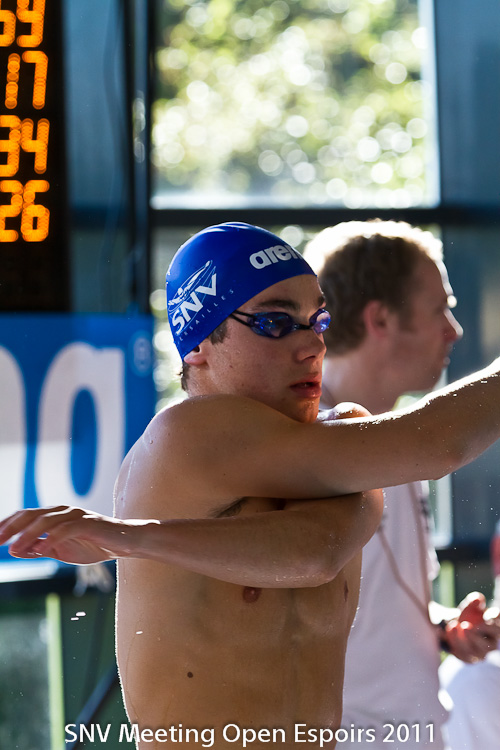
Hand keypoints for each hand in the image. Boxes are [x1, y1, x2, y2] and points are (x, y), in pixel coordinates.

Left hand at [0, 506, 143, 564]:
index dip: (7, 525)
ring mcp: (77, 515)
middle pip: (31, 515)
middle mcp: (63, 511)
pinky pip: (67, 530)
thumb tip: (16, 550)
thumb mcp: (61, 550)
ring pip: (47, 521)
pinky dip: (51, 539)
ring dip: (28, 535)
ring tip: (13, 549)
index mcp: (54, 516)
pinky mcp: (89, 523)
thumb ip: (40, 548)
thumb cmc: (93, 544)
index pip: (25, 516)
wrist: (124, 542)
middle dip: (11, 528)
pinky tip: (40, 551)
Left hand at [442, 592, 499, 662]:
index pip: (499, 627)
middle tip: (465, 626)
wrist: (454, 624)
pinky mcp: (469, 658)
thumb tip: (478, 599)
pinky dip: (453, 644)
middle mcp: (491, 643)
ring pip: (475, 653)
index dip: (494, 622)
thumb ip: (474, 601)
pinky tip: (446, 633)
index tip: (485, 616)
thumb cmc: (467, 614)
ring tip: (453, 626)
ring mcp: (481, 653)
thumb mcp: (470, 605)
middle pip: (489, 645)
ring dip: (463, 641)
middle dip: (476, 636)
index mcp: (495, 628)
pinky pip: (463, 656)